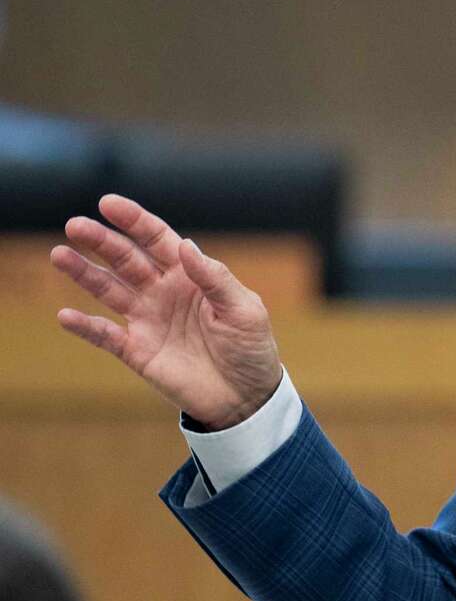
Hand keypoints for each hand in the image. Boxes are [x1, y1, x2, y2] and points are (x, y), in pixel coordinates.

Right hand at [50, 194, 282, 429]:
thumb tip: (186, 246)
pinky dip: (86, 326)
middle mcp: (163, 291)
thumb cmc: (251, 347)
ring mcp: (148, 320)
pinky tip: (66, 315)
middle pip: (126, 259)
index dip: (134, 220)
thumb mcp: (244, 309)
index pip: (157, 240)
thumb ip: (215, 278)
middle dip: (101, 241)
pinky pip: (106, 335)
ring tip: (59, 254)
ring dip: (84, 273)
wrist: (247, 396)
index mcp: (191, 275)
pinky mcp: (138, 351)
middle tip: (75, 225)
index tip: (108, 203)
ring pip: (109, 290)